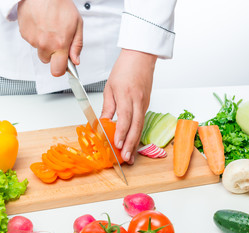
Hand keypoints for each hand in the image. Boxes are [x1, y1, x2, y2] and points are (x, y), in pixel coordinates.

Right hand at [17, 0, 82, 76]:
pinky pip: (32, 41)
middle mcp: (44, 44)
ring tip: (49, 27)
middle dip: (53, 54)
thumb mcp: (77, 24)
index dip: (61, 69)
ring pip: (39, 50)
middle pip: (47, 61)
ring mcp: (33, 40)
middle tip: (57, 39)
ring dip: (44, 43)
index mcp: (59, 44)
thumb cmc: (60, 5)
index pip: (57, 70)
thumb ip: (76, 46)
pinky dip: (36, 35)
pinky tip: (41, 24)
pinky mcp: (24, 34)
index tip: (63, 65)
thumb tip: (75, 61)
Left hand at [101, 49, 156, 163]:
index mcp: (127, 95)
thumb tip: (102, 123)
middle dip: (130, 144)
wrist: (141, 57)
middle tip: (126, 158)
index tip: (116, 145)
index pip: (125, 118)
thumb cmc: (124, 69)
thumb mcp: (110, 88)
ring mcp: (144, 104)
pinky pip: (142, 122)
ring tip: (130, 156)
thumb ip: (108, 107)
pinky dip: (137, 134)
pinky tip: (133, 143)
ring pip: (140, 126)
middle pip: (136, 126)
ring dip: (135, 142)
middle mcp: (138, 101)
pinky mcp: (146, 105)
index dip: (121, 133)